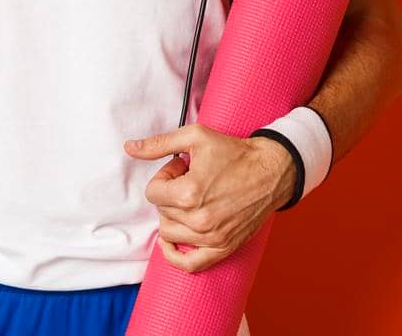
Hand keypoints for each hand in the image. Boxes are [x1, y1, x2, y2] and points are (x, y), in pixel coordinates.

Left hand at [124, 123, 295, 273]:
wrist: (271, 171)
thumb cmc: (235, 153)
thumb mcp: (195, 137)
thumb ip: (158, 144)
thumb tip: (130, 148)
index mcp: (189, 193)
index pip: (152, 193)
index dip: (164, 176)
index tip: (181, 169)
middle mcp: (199, 220)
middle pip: (161, 211)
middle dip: (171, 193)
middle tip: (192, 179)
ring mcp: (211, 238)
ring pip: (169, 233)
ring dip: (175, 215)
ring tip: (194, 199)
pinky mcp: (223, 247)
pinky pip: (190, 264)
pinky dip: (175, 256)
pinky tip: (173, 242)